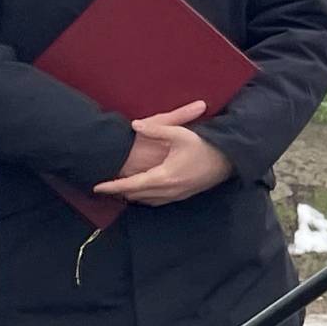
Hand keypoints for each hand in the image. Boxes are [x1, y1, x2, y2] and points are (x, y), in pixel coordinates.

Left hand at [92, 101, 233, 205]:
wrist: (229, 161)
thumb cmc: (205, 147)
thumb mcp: (180, 134)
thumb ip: (156, 129)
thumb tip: (135, 124)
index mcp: (164, 176)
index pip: (131, 185)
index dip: (112, 186)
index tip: (96, 187)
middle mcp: (168, 190)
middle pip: (137, 195)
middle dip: (119, 192)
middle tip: (104, 188)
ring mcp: (177, 195)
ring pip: (147, 200)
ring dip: (132, 196)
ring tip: (119, 190)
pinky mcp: (183, 195)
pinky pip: (158, 201)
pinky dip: (146, 198)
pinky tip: (143, 192)